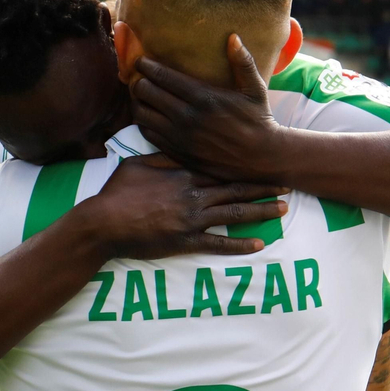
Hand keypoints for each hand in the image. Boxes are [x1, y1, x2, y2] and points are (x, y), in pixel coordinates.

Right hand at [78, 153, 287, 259]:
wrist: (103, 223)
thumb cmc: (117, 193)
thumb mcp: (138, 164)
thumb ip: (163, 157)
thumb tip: (178, 145)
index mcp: (183, 174)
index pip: (221, 167)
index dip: (245, 166)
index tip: (263, 161)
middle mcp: (193, 194)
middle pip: (236, 188)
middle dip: (263, 187)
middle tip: (286, 185)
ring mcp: (191, 219)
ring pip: (234, 213)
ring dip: (260, 212)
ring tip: (281, 210)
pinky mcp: (186, 241)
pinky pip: (218, 243)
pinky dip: (239, 245)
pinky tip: (258, 245)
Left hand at [131, 34, 286, 182]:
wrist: (259, 159)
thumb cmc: (258, 120)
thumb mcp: (255, 89)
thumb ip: (243, 63)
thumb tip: (233, 37)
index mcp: (204, 97)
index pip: (163, 77)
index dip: (146, 66)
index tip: (140, 60)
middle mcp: (188, 117)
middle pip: (146, 93)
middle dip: (139, 81)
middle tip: (140, 77)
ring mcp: (180, 136)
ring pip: (142, 114)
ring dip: (138, 102)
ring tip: (141, 96)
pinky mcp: (176, 152)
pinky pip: (148, 134)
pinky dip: (143, 123)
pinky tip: (149, 116)